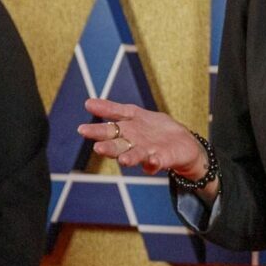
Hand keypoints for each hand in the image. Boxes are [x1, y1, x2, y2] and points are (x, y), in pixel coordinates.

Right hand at [75, 98, 204, 178]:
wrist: (183, 143)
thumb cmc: (155, 128)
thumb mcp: (134, 113)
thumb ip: (112, 110)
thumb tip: (87, 102)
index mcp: (126, 131)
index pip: (110, 128)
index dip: (97, 129)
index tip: (81, 129)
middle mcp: (133, 144)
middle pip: (118, 145)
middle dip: (108, 148)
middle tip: (97, 148)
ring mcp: (148, 152)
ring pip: (135, 155)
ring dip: (129, 158)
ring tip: (123, 160)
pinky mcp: (163, 159)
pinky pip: (158, 161)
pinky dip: (155, 162)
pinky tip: (153, 160)